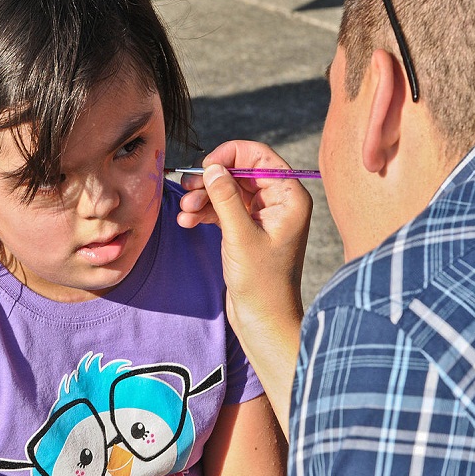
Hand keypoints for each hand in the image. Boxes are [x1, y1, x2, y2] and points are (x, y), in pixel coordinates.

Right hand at [177, 140, 312, 434]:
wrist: (263, 320)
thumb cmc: (261, 283)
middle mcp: (279, 202)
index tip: (206, 166)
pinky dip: (205, 212)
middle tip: (187, 188)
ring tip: (185, 210)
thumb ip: (226, 198)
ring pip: (229, 191)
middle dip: (212, 180)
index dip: (231, 155)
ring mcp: (262, 217)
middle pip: (241, 172)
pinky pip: (224, 209)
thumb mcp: (240, 236)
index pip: (260, 157)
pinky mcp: (247, 231)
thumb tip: (213, 167)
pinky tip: (187, 220)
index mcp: (290, 197)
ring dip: (204, 197)